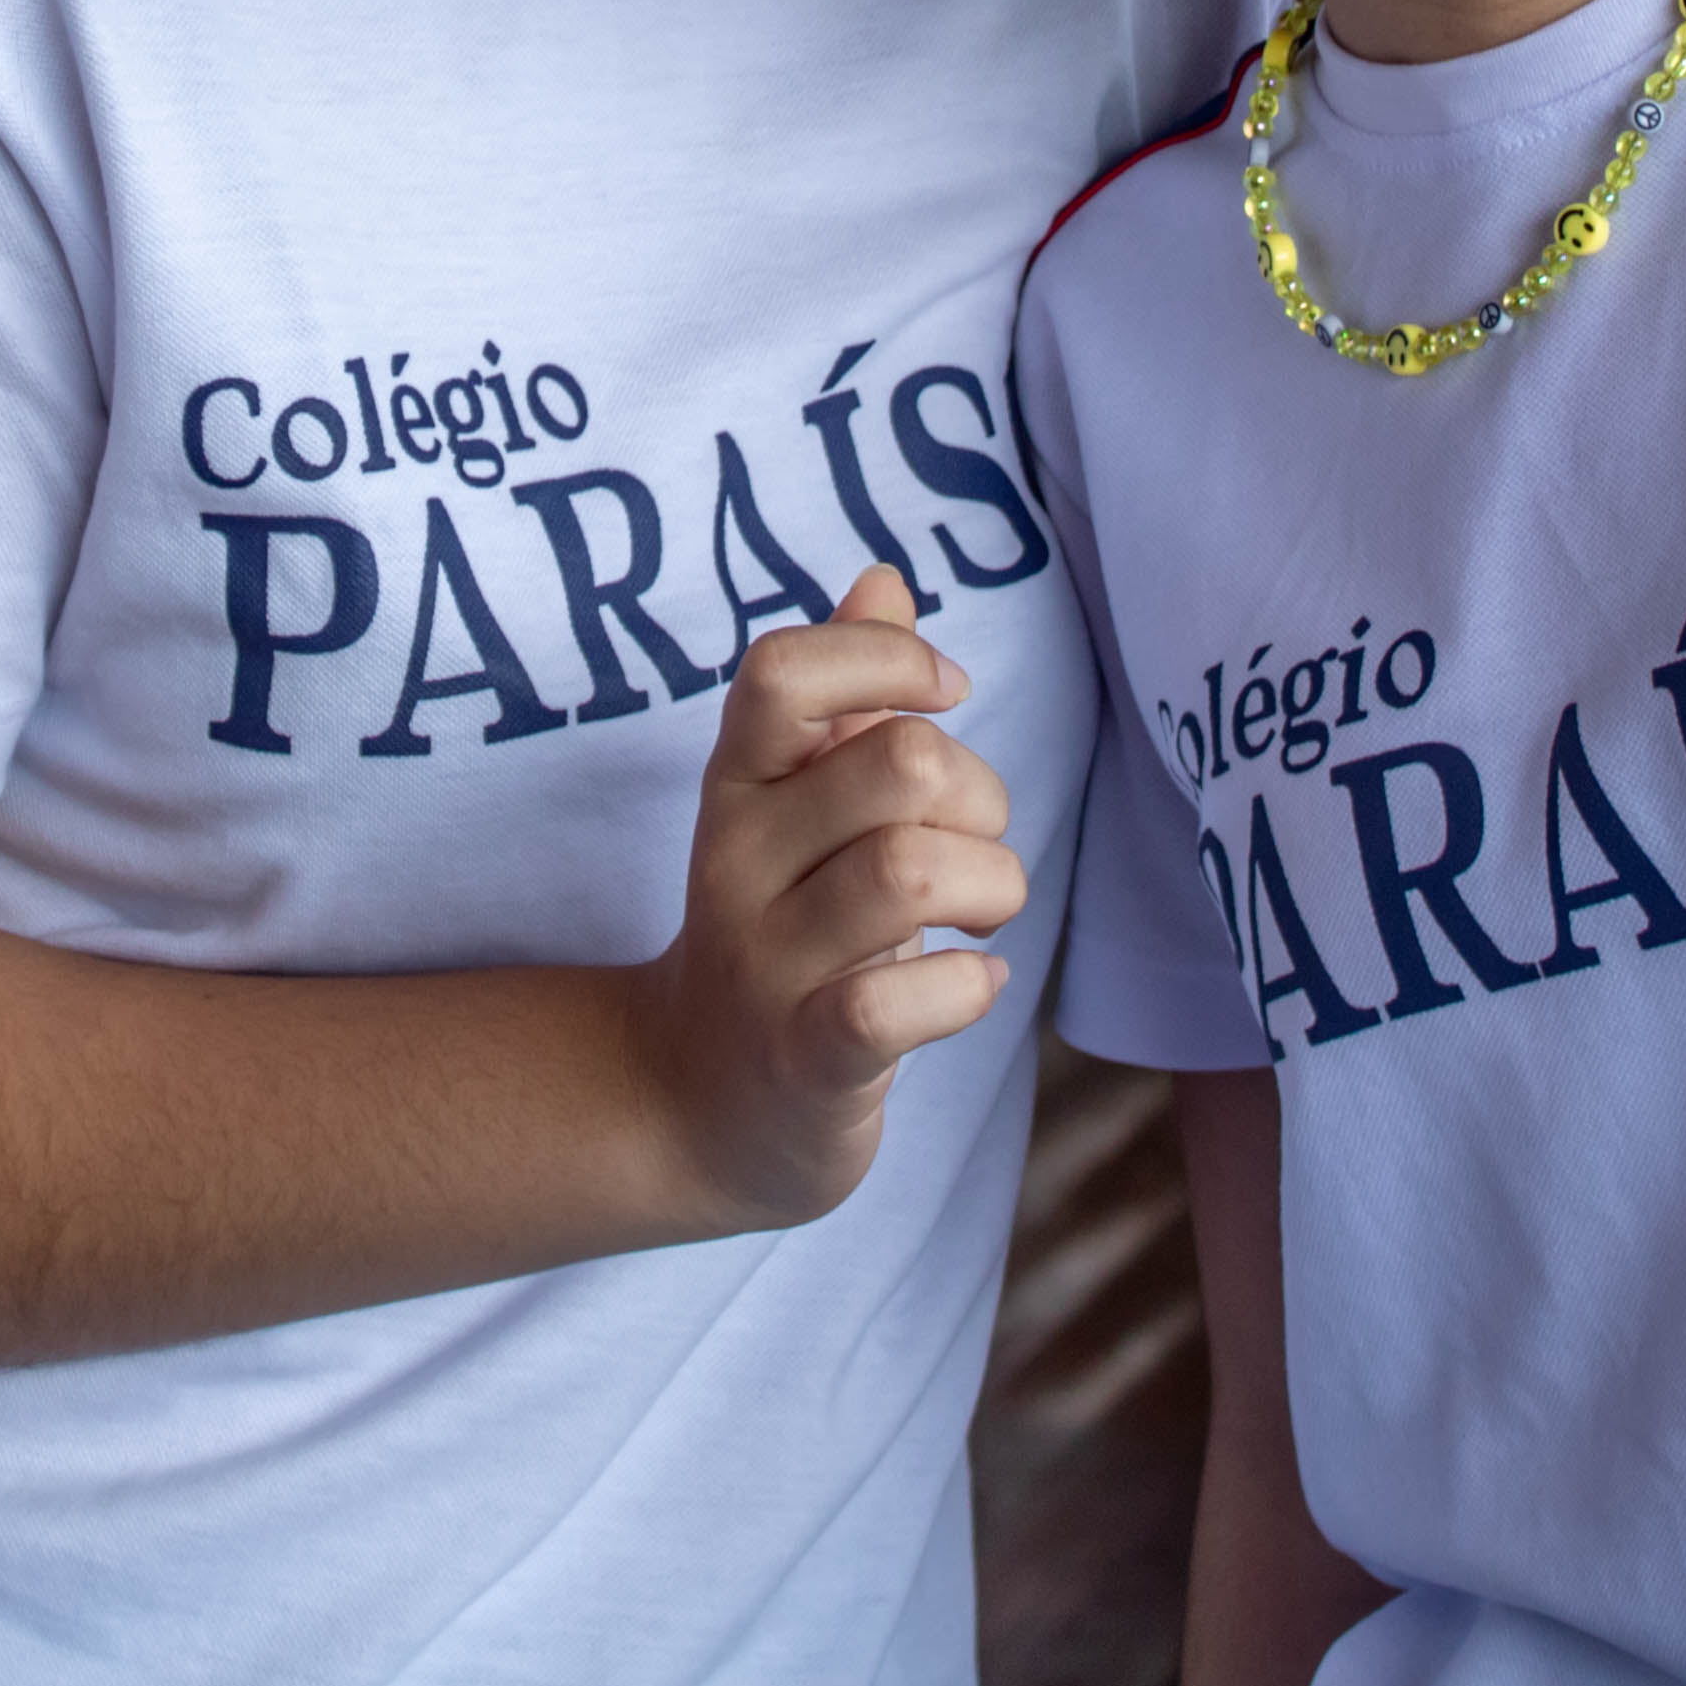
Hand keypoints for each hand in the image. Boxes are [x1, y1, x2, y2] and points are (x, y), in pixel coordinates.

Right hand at [627, 568, 1027, 1232]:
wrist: (694, 1105)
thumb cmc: (784, 929)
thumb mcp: (799, 807)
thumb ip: (845, 695)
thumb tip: (884, 579)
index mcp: (739, 785)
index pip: (783, 671)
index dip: (890, 662)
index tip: (947, 697)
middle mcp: (737, 862)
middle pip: (898, 766)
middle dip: (982, 797)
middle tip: (974, 843)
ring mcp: (765, 964)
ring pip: (911, 874)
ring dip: (991, 886)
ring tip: (983, 915)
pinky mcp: (804, 1059)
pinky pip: (891, 1005)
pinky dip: (966, 990)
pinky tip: (973, 985)